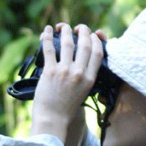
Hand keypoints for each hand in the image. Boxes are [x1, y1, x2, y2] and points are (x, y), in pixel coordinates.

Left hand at [30, 23, 105, 145]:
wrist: (52, 119)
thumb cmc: (66, 108)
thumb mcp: (84, 92)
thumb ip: (85, 77)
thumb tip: (82, 61)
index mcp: (90, 79)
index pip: (98, 53)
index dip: (96, 40)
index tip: (92, 35)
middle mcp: (79, 73)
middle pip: (84, 44)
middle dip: (83, 31)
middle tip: (79, 27)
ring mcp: (64, 71)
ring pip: (68, 43)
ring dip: (66, 31)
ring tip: (63, 26)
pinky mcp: (50, 71)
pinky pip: (49, 48)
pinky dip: (48, 36)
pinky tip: (47, 30)